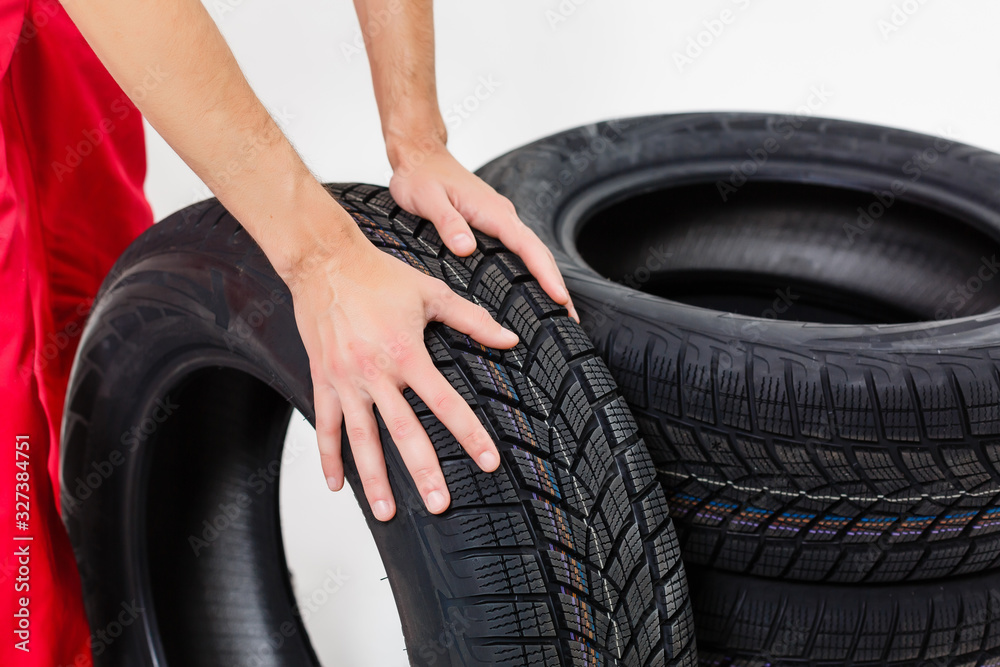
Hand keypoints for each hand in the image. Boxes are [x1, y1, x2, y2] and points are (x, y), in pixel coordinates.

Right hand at [288, 218, 518, 520]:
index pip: (446, 403)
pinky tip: (337, 485)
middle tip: (439, 504)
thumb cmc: (379, 275)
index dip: (469, 435)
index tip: (488, 462)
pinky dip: (329, 457)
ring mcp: (345, 380)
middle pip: (404, 432)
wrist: (324, 262)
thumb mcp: (432, 293)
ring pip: (361, 439)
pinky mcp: (323, 379)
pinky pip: (326, 425)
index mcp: (407, 354)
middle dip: (423, 472)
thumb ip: (473, 320)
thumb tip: (509, 338)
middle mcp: (375, 373)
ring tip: (387, 512)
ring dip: (374, 478)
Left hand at [388, 139, 578, 320]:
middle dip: (556, 283)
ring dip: (548, 276)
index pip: (528, 247)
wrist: (420, 154)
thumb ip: (448, 224)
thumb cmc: (420, 175)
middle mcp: (502, 214)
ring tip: (558, 306)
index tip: (559, 298)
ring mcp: (499, 217)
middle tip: (570, 316)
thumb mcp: (427, 200)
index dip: (545, 275)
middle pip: (539, 252)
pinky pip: (520, 247)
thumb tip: (466, 249)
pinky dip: (532, 266)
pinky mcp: (493, 221)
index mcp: (492, 211)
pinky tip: (531, 283)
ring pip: (532, 250)